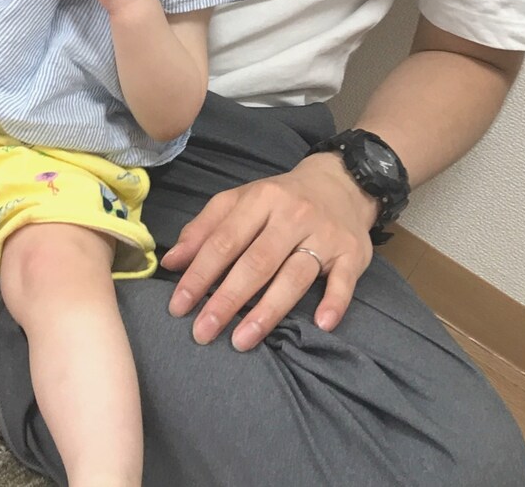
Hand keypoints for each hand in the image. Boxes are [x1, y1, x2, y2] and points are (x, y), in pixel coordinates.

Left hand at [159, 153, 377, 348]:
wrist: (341, 182)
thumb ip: (204, 229)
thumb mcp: (240, 200)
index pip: (224, 240)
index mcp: (260, 199)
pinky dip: (334, 301)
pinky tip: (321, 324)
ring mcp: (324, 234)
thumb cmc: (281, 198)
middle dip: (227, 299)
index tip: (178, 306)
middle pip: (256, 262)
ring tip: (241, 340)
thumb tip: (171, 262)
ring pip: (294, 275)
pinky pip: (343, 280)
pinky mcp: (352, 253)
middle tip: (203, 331)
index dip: (200, 274)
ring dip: (267, 310)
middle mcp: (292, 215)